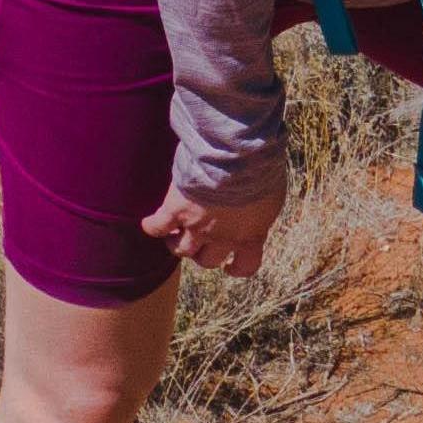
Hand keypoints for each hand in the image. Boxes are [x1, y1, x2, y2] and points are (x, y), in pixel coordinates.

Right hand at [140, 176, 283, 278]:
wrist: (239, 154)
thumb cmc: (263, 168)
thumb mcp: (272, 195)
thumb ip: (260, 211)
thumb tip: (256, 211)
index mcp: (251, 235)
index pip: (246, 266)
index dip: (236, 267)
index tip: (229, 265)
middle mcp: (222, 237)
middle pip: (208, 261)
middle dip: (205, 252)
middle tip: (202, 239)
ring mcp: (197, 226)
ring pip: (181, 249)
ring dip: (177, 244)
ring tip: (174, 235)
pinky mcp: (176, 211)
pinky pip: (158, 227)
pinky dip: (153, 227)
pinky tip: (150, 223)